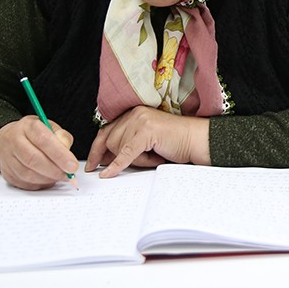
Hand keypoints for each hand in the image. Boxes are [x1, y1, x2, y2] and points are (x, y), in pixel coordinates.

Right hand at [0, 116, 77, 190]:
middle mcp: (15, 141)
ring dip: (48, 179)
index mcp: (28, 126)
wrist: (8, 140)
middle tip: (69, 175)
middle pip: (33, 159)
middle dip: (55, 170)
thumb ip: (62, 137)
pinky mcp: (7, 173)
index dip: (60, 155)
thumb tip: (67, 151)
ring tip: (61, 177)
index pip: (43, 140)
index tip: (72, 165)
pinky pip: (24, 183)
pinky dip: (40, 184)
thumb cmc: (34, 134)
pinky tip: (48, 179)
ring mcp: (8, 158)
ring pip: (27, 174)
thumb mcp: (50, 127)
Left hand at [86, 106, 210, 177]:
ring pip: (119, 149)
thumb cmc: (175, 143)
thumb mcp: (146, 143)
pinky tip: (109, 174)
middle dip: (118, 157)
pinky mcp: (147, 131)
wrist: (197, 140)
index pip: (107, 131)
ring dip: (135, 160)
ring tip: (155, 156)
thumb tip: (103, 160)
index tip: (91, 164)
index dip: (97, 149)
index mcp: (134, 113)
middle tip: (136, 163)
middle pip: (110, 141)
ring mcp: (141, 120)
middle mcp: (135, 113)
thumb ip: (126, 145)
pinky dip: (117, 165)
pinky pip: (126, 153)